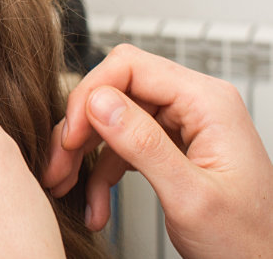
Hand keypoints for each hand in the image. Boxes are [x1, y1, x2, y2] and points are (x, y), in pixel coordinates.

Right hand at [43, 44, 272, 257]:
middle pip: (115, 92)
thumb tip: (98, 101)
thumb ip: (143, 144)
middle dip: (81, 130)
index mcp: (208, 102)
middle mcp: (194, 104)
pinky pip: (122, 146)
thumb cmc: (248, 241)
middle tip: (59, 165)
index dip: (91, 95)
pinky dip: (101, 174)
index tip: (71, 135)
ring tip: (66, 186)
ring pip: (112, 120)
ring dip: (85, 155)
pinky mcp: (171, 147)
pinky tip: (95, 204)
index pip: (130, 66)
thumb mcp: (190, 196)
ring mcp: (182, 125)